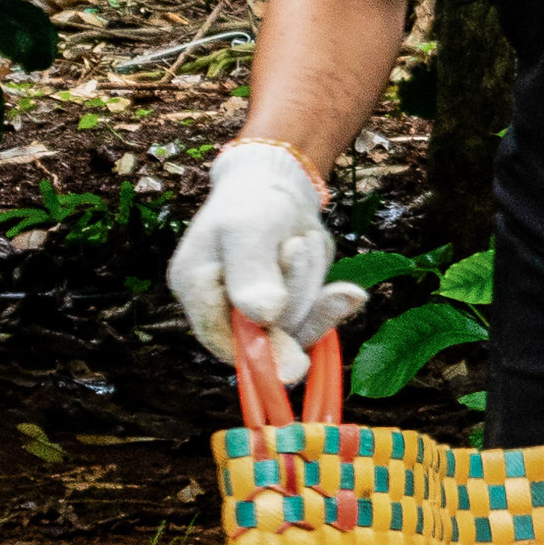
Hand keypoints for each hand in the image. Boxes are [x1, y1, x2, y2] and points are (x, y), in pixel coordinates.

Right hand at [167, 142, 367, 381]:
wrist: (279, 185)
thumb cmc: (254, 201)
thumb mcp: (249, 229)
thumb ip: (252, 272)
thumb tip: (265, 316)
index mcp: (195, 289)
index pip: (225, 343)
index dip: (264, 353)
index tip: (300, 358)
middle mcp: (221, 307)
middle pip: (267, 338)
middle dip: (295, 296)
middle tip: (297, 244)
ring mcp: (255, 312)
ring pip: (295, 330)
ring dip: (311, 287)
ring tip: (304, 240)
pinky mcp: (284, 310)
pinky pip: (313, 323)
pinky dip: (329, 303)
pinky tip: (348, 293)